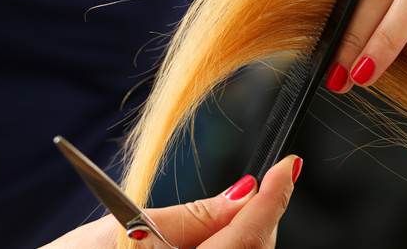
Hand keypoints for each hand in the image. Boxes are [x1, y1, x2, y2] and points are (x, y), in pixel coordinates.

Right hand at [43, 155, 301, 247]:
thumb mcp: (118, 228)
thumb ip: (188, 216)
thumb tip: (243, 192)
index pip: (241, 240)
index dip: (271, 201)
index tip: (289, 166)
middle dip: (264, 219)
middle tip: (268, 183)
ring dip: (251, 238)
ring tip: (240, 211)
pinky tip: (224, 238)